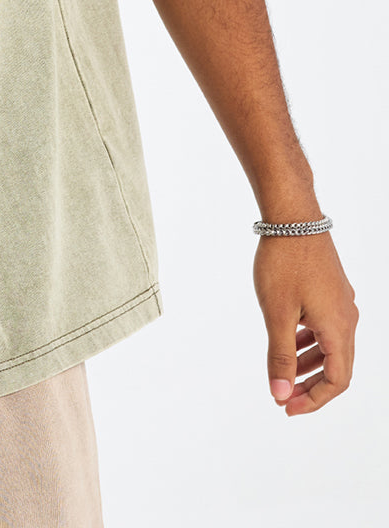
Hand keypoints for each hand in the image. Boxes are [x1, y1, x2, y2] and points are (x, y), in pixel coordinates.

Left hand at [253, 232, 357, 414]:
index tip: (286, 407)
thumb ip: (279, 356)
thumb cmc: (283, 263)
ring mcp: (342, 302)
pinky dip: (310, 340)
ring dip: (309, 363)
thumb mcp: (277, 314)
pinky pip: (326, 326)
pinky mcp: (332, 290)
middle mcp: (348, 318)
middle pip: (337, 366)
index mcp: (339, 329)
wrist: (292, 218)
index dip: (313, 400)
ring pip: (331, 346)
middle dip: (310, 386)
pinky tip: (290, 339)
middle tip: (283, 397)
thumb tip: (279, 394)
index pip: (337, 381)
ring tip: (284, 373)